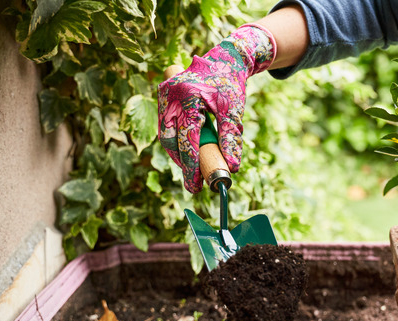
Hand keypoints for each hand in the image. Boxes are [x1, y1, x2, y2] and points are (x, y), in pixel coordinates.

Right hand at [158, 24, 275, 192]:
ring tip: (193, 169)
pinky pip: (166, 125)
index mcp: (189, 96)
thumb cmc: (231, 84)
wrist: (224, 58)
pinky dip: (176, 141)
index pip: (187, 139)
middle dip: (182, 163)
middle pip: (170, 139)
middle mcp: (171, 95)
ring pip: (165, 134)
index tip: (195, 186)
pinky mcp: (164, 97)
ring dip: (178, 153)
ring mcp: (164, 95)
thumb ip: (231, 139)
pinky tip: (188, 152)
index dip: (191, 165)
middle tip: (194, 183)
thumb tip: (232, 168)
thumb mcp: (234, 111)